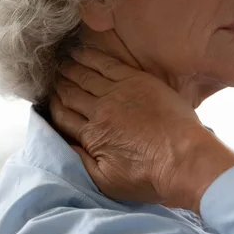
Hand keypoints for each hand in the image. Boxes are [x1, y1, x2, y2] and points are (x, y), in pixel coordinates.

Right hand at [50, 48, 233, 212]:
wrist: (185, 160)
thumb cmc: (150, 177)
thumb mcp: (107, 182)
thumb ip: (82, 164)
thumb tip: (64, 146)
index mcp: (92, 135)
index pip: (62, 116)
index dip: (53, 107)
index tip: (48, 100)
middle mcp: (100, 110)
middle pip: (70, 93)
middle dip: (58, 85)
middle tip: (50, 76)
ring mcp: (119, 93)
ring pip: (85, 76)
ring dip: (70, 68)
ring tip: (60, 62)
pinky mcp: (137, 81)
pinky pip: (107, 64)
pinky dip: (91, 56)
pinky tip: (80, 51)